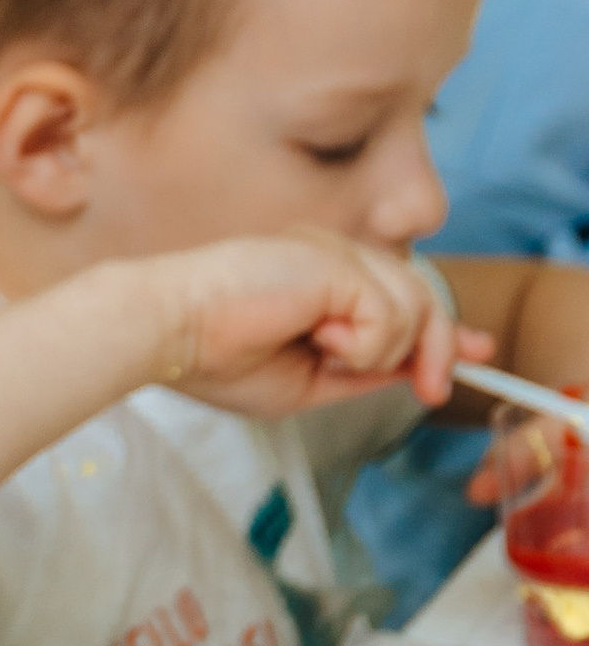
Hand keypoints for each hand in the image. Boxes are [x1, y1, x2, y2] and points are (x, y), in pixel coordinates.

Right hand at [143, 233, 484, 419]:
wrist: (169, 332)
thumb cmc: (215, 358)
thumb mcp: (306, 383)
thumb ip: (360, 372)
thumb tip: (413, 373)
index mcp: (322, 283)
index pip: (401, 297)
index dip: (443, 327)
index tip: (476, 353)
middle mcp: (335, 258)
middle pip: (422, 298)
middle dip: (437, 348)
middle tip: (430, 391)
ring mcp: (337, 254)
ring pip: (411, 308)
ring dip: (376, 352)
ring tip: (320, 351)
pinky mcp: (338, 261)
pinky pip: (390, 314)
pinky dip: (363, 343)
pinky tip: (318, 337)